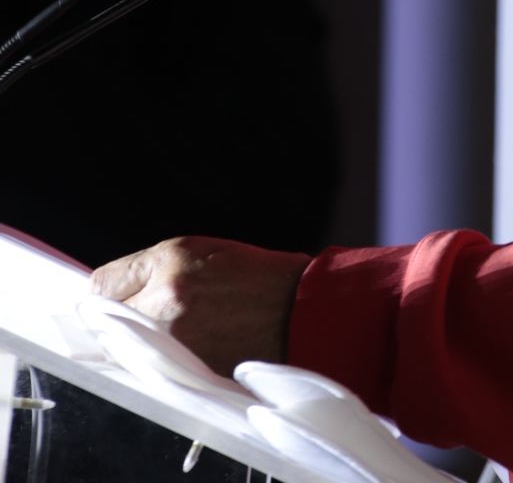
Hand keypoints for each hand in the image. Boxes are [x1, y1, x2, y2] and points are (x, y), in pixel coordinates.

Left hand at [90, 236, 311, 377]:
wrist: (299, 309)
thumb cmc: (256, 276)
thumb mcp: (203, 251)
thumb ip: (156, 268)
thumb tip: (115, 290)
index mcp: (170, 260)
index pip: (103, 285)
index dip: (107, 293)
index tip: (112, 299)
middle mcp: (166, 298)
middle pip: (106, 321)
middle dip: (116, 321)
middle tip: (138, 319)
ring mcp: (176, 338)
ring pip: (125, 350)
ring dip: (134, 345)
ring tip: (162, 337)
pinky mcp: (187, 369)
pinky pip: (151, 370)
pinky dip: (157, 364)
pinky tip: (176, 353)